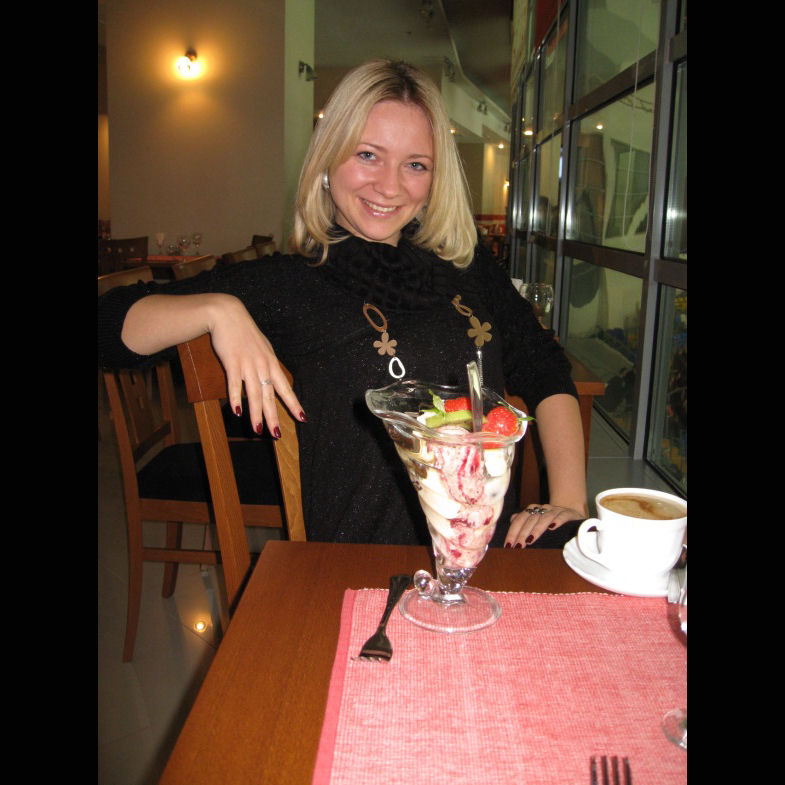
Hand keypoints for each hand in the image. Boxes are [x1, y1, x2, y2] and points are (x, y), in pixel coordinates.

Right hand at [207, 295, 304, 437]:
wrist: (227, 314)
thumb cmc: (244, 333)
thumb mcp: (262, 348)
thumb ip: (266, 364)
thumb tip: (272, 380)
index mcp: (271, 363)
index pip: (285, 388)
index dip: (294, 404)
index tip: (302, 418)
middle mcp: (263, 365)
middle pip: (270, 396)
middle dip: (274, 417)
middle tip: (276, 435)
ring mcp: (248, 364)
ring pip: (255, 393)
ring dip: (256, 413)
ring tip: (258, 430)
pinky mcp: (232, 361)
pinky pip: (235, 383)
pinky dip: (236, 398)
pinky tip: (237, 411)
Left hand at [505, 503, 585, 548]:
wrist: (571, 512)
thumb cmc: (550, 522)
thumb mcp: (536, 522)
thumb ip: (522, 522)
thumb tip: (510, 527)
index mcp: (532, 510)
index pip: (519, 520)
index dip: (513, 532)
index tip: (508, 545)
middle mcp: (542, 509)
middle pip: (530, 520)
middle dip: (522, 534)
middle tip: (518, 546)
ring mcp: (555, 510)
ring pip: (544, 518)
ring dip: (537, 530)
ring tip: (530, 540)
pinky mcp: (569, 513)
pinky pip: (562, 516)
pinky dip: (557, 521)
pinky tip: (553, 528)